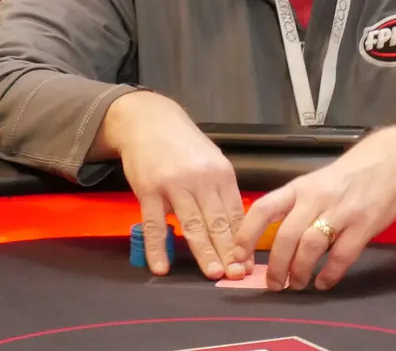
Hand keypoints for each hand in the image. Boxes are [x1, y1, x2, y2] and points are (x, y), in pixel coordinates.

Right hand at [101, 92, 247, 280]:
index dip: (242, 241)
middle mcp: (201, 179)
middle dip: (228, 252)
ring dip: (204, 252)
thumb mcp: (211, 159)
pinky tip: (162, 267)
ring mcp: (173, 185)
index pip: (235, 213)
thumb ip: (221, 190)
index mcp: (220, 173)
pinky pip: (154, 224)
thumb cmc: (183, 143)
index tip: (248, 264)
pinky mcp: (148, 190)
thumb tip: (235, 226)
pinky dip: (157, 248)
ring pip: (192, 224)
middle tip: (236, 276)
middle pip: (217, 222)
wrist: (148, 120)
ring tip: (213, 274)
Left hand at [234, 124, 395, 291]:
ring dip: (299, 271)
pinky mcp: (364, 225)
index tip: (239, 258)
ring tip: (297, 284)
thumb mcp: (316, 183)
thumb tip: (275, 244)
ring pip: (310, 246)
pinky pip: (342, 255)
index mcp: (300, 187)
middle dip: (275, 266)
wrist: (392, 160)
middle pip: (286, 235)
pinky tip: (324, 282)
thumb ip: (298, 208)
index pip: (264, 209)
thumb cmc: (350, 175)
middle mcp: (316, 198)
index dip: (247, 235)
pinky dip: (330, 274)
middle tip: (273, 284)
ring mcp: (341, 211)